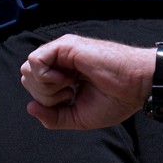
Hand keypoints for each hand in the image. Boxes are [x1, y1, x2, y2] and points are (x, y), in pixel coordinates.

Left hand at [20, 35, 151, 129]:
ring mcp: (63, 51)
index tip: (69, 101)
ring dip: (45, 87)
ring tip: (69, 87)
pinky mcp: (66, 45)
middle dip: (43, 95)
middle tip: (69, 94)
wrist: (136, 86)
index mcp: (64, 74)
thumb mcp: (78, 117)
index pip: (34, 86)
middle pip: (27, 77)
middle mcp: (61, 60)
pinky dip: (45, 77)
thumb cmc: (116, 100)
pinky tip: (67, 79)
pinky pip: (35, 60)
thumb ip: (53, 116)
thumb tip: (30, 108)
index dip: (45, 101)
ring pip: (28, 69)